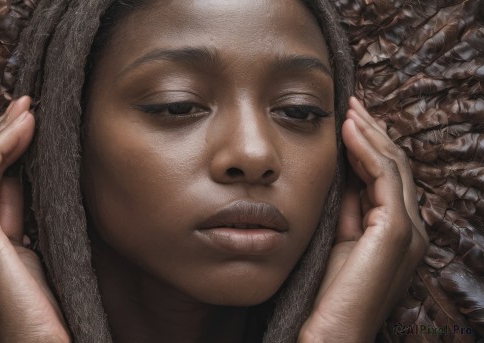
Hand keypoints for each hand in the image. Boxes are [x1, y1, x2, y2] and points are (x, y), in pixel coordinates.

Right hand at [0, 97, 69, 342]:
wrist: (36, 336)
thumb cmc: (37, 299)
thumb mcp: (24, 243)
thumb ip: (12, 210)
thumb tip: (15, 173)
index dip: (2, 146)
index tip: (27, 121)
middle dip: (1, 131)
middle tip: (26, 104)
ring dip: (3, 130)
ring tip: (28, 107)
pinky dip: (2, 143)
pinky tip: (24, 126)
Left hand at [299, 97, 427, 341]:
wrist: (330, 334)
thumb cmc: (328, 293)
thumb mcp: (337, 240)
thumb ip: (346, 210)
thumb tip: (341, 175)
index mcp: (396, 231)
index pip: (387, 176)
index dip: (368, 145)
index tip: (347, 119)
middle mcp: (410, 228)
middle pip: (395, 165)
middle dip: (372, 132)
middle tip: (351, 103)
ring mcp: (407, 230)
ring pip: (393, 166)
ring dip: (370, 134)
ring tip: (349, 108)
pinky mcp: (395, 232)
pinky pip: (383, 178)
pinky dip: (367, 150)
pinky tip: (348, 131)